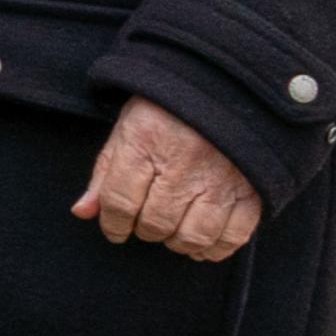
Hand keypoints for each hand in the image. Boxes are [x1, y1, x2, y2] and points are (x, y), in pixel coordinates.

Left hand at [78, 95, 265, 260]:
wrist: (225, 86)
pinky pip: (234, 235)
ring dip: (178, 242)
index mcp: (146, 143)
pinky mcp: (251, 188)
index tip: (115, 230)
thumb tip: (83, 212)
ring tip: (172, 233)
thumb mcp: (128, 128)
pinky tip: (202, 245)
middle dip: (146, 230)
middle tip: (147, 224)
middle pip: (156, 222)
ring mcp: (221, 178)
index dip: (113, 224)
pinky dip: (216, 248)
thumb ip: (105, 172)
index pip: (119, 202)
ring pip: (193, 235)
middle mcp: (184, 164)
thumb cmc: (167, 109)